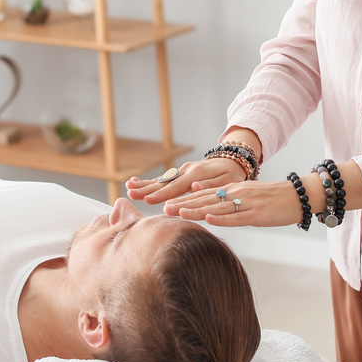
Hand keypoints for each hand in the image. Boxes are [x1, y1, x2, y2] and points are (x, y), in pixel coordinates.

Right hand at [126, 157, 245, 204]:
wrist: (233, 161)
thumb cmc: (232, 174)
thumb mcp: (227, 180)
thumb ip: (211, 185)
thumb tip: (195, 188)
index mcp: (197, 174)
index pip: (177, 187)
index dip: (163, 195)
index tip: (149, 200)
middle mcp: (186, 171)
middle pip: (164, 183)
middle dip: (147, 189)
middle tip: (132, 194)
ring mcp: (182, 171)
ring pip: (160, 180)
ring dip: (144, 184)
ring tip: (129, 188)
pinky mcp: (179, 173)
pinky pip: (162, 178)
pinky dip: (148, 181)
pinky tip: (135, 182)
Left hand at [163, 179, 309, 227]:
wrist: (297, 196)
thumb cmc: (270, 198)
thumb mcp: (244, 193)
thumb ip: (223, 194)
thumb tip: (198, 191)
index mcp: (232, 189)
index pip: (203, 194)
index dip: (184, 199)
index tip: (165, 203)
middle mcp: (236, 193)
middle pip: (205, 199)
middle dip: (184, 204)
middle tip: (164, 208)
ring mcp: (246, 203)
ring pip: (217, 207)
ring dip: (197, 210)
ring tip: (179, 212)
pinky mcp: (257, 214)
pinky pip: (237, 217)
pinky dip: (222, 217)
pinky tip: (209, 218)